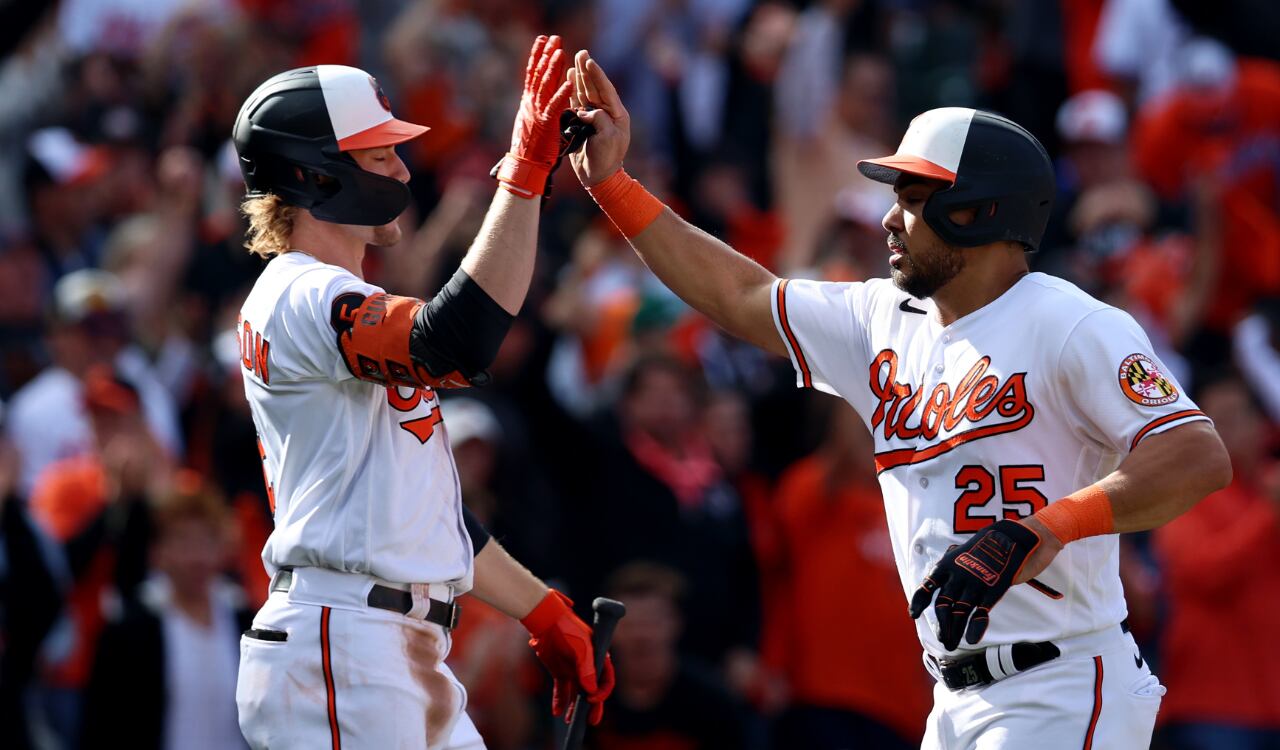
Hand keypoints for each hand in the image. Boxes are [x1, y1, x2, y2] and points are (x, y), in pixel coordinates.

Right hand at [497, 35, 572, 197]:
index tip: (543, 40)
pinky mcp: (545, 125)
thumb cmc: (529, 147)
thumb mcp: (529, 120)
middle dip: (546, 55)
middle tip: (554, 38)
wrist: (525, 165)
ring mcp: (536, 113)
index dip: (538, 56)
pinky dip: (561, 94)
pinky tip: (569, 82)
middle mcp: (530, 104)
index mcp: (528, 102)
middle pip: (538, 74)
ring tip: (560, 52)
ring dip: (553, 68)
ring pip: (545, 86)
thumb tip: (533, 94)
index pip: (534, 74)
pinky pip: (554, 106)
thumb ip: (533, 105)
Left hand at [520, 589, 615, 724]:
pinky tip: (557, 712)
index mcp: (599, 658)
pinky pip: (562, 690)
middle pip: (593, 691)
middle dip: (593, 707)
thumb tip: (591, 690)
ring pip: (577, 694)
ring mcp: (574, 670)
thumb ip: (586, 669)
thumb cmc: (567, 629)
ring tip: (571, 721)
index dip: (602, 692)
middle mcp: (588, 666)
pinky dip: (560, 701)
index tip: (592, 699)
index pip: (606, 680)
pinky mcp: (560, 672)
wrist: (546, 621)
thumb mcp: (580, 648)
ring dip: (575, 708)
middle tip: (591, 721)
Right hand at [568, 51, 629, 186]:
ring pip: (585, 92)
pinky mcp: (582, 122)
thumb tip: (585, 111)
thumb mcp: (607, 138)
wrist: (598, 176)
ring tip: (573, 60)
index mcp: (617, 114)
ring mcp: (593, 117)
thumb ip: (599, 120)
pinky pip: (576, 103)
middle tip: (581, 52)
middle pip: (595, 87)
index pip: (607, 90)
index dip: (597, 75)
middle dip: (587, 70)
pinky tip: (568, 79)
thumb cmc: (607, 159)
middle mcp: (605, 112)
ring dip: (579, 77)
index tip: (590, 61)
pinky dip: (571, 91)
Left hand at [909, 519, 1057, 650]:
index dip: (919, 601)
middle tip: (943, 640)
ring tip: (951, 644)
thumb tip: (938, 586)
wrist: (1010, 538)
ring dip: (954, 631)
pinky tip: (971, 639)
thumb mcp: (961, 553)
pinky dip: (975, 627)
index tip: (913, 614)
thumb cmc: (984, 548)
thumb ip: (950, 571)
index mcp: (947, 565)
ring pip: (959, 613)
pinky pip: (980, 612)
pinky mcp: (992, 590)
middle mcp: (958, 575)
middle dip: (942, 626)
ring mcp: (974, 584)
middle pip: (943, 606)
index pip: (928, 585)